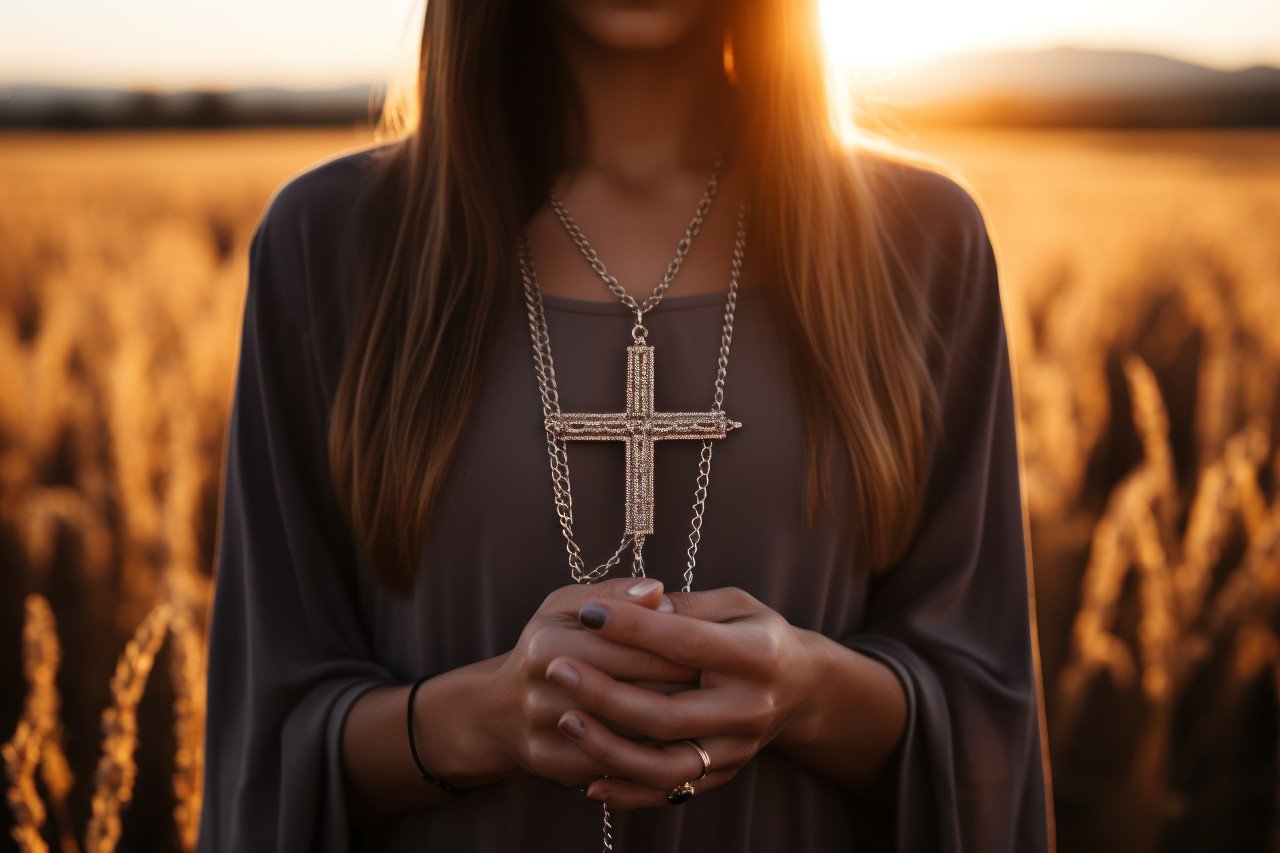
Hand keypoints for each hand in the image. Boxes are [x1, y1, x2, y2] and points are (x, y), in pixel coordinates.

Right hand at [485, 578, 700, 788]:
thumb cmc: (546, 645)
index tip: (717, 645)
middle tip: (723, 678)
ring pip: (632, 731)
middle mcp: (543, 691)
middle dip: (685, 684)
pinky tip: (679, 738)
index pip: (632, 647)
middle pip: (636, 690)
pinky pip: (618, 762)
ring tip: (709, 705)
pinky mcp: (555, 766)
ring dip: (676, 722)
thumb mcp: (567, 606)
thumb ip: (614, 594)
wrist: (499, 711)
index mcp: (550, 644)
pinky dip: (651, 751)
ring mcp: (549, 733)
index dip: (680, 647)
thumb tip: (658, 590)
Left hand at [543, 586, 820, 808]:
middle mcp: (750, 709)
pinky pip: (670, 792)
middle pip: (667, 713)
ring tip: (564, 719)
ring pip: (664, 765)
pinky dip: (627, 792)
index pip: (685, 643)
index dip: (633, 628)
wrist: (801, 686)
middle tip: (555, 668)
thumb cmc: (755, 633)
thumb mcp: (733, 605)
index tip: (588, 613)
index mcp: (756, 655)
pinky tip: (587, 780)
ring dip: (608, 748)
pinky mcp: (724, 775)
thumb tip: (638, 603)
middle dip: (605, 693)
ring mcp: (737, 749)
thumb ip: (686, 606)